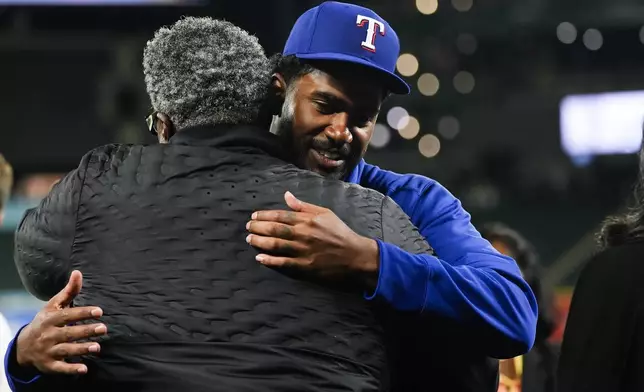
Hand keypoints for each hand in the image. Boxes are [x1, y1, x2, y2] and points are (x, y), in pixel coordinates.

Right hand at [16, 270, 106, 374]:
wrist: (24, 346)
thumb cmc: (45, 322)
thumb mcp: (53, 306)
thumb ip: (68, 291)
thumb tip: (78, 272)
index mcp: (50, 319)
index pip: (68, 315)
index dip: (83, 313)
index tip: (99, 311)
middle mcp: (49, 335)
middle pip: (69, 333)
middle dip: (86, 331)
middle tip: (104, 328)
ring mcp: (48, 351)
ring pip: (66, 350)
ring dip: (82, 349)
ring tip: (98, 347)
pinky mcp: (49, 365)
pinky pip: (60, 368)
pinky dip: (71, 369)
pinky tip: (84, 369)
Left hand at [246, 191, 378, 286]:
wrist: (355, 256)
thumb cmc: (340, 233)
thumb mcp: (325, 213)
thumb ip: (303, 206)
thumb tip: (286, 196)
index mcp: (308, 220)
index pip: (280, 215)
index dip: (264, 215)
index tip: (254, 216)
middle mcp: (303, 234)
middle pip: (274, 229)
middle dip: (258, 227)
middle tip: (248, 227)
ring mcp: (303, 251)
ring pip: (275, 245)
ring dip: (260, 242)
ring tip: (250, 239)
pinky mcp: (305, 266)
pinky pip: (283, 263)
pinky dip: (270, 261)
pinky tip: (259, 258)